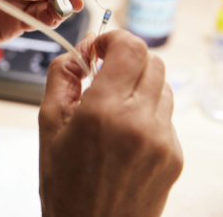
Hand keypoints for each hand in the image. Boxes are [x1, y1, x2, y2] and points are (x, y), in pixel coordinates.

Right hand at [39, 30, 182, 216]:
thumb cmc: (64, 184)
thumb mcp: (47, 125)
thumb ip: (60, 77)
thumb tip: (78, 53)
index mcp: (104, 112)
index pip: (131, 48)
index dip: (114, 37)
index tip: (100, 48)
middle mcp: (140, 123)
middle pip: (152, 61)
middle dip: (126, 59)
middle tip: (104, 73)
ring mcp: (163, 141)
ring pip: (163, 86)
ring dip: (139, 84)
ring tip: (114, 106)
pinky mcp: (175, 156)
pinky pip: (167, 115)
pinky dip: (147, 112)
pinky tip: (126, 132)